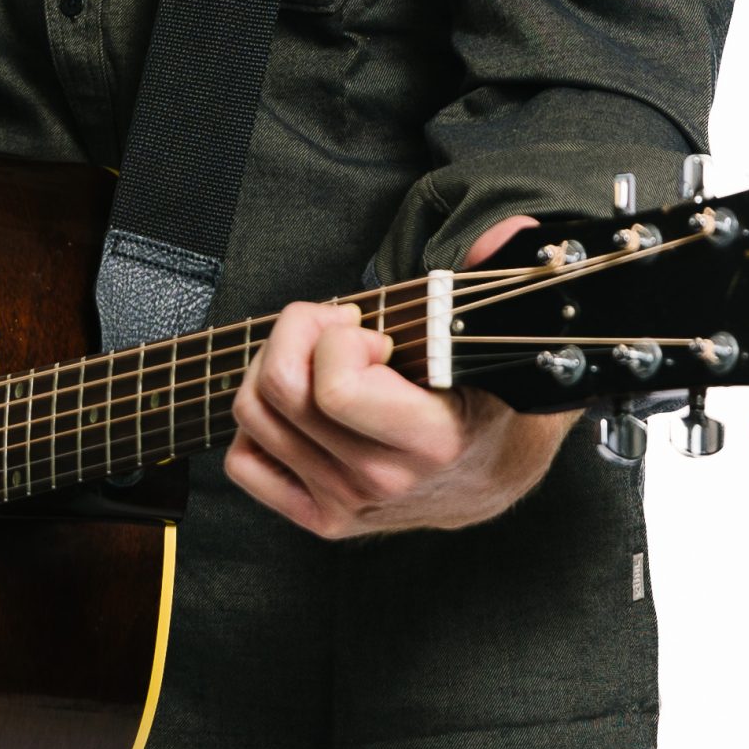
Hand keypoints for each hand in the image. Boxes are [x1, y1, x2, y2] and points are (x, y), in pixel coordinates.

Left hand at [224, 219, 577, 538]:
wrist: (488, 476)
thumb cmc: (481, 396)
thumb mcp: (492, 340)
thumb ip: (491, 283)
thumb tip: (503, 230)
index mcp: (430, 440)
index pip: (336, 389)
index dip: (338, 339)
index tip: (372, 332)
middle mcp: (383, 479)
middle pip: (282, 390)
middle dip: (298, 333)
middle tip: (336, 328)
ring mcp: (347, 503)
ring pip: (254, 415)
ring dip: (275, 365)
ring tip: (319, 358)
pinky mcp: (321, 518)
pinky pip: (245, 462)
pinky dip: (259, 425)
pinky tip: (302, 404)